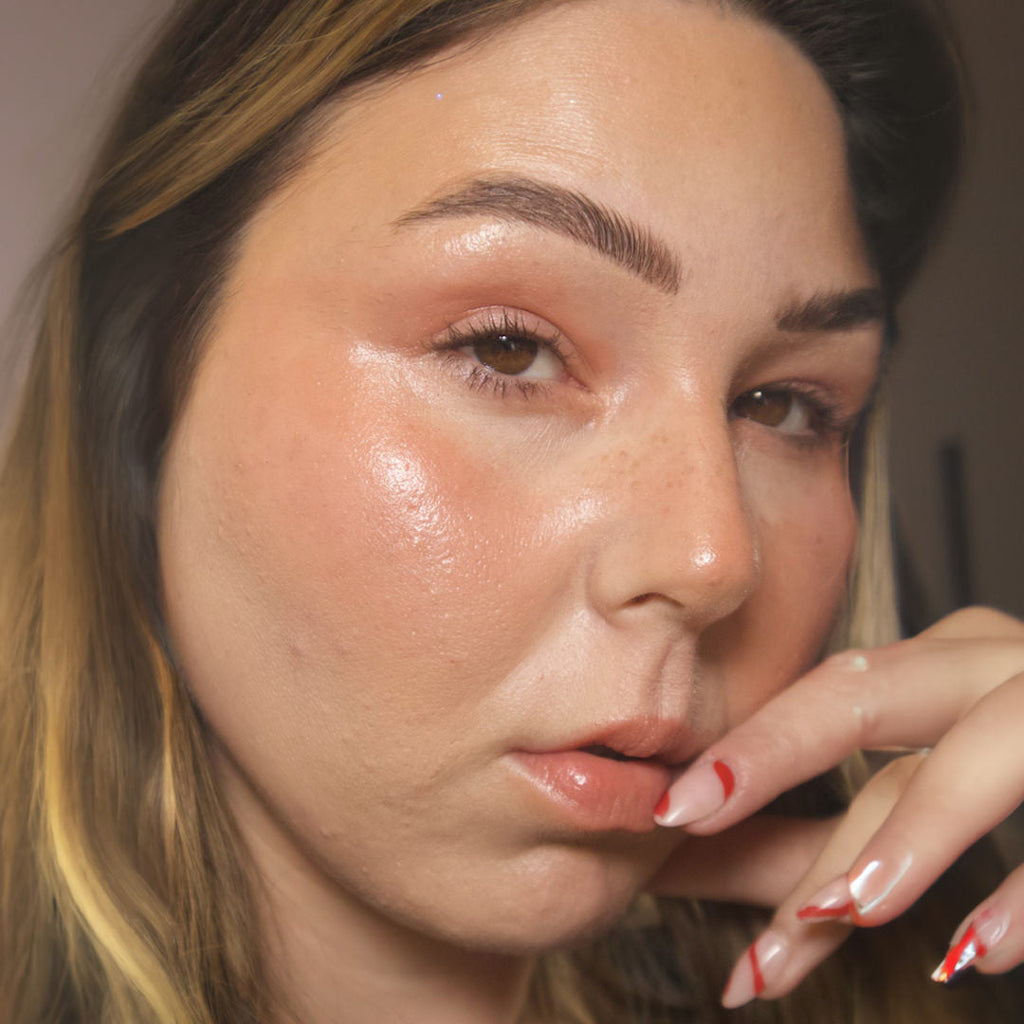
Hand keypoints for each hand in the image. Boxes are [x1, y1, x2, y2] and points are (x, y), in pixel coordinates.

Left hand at [649, 606, 1023, 1007]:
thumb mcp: (960, 766)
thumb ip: (871, 818)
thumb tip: (758, 883)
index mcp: (945, 661)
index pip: (827, 697)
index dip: (747, 749)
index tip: (667, 809)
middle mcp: (993, 663)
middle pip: (866, 697)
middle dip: (772, 755)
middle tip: (684, 820)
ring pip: (974, 753)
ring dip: (908, 838)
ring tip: (839, 915)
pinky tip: (975, 956)